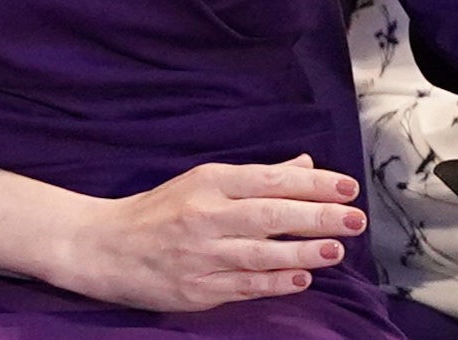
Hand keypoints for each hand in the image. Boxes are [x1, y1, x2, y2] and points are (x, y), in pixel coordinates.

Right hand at [58, 155, 364, 310]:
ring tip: (337, 249)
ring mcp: (200, 255)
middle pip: (271, 215)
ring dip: (304, 252)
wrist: (102, 247)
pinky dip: (275, 283)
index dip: (313, 184)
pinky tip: (302, 279)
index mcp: (210, 182)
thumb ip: (257, 177)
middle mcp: (206, 216)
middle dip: (317, 217)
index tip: (347, 187)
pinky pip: (242, 286)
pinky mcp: (194, 290)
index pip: (270, 180)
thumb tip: (305, 167)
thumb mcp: (205, 181)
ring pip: (261, 254)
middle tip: (355, 219)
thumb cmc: (160, 210)